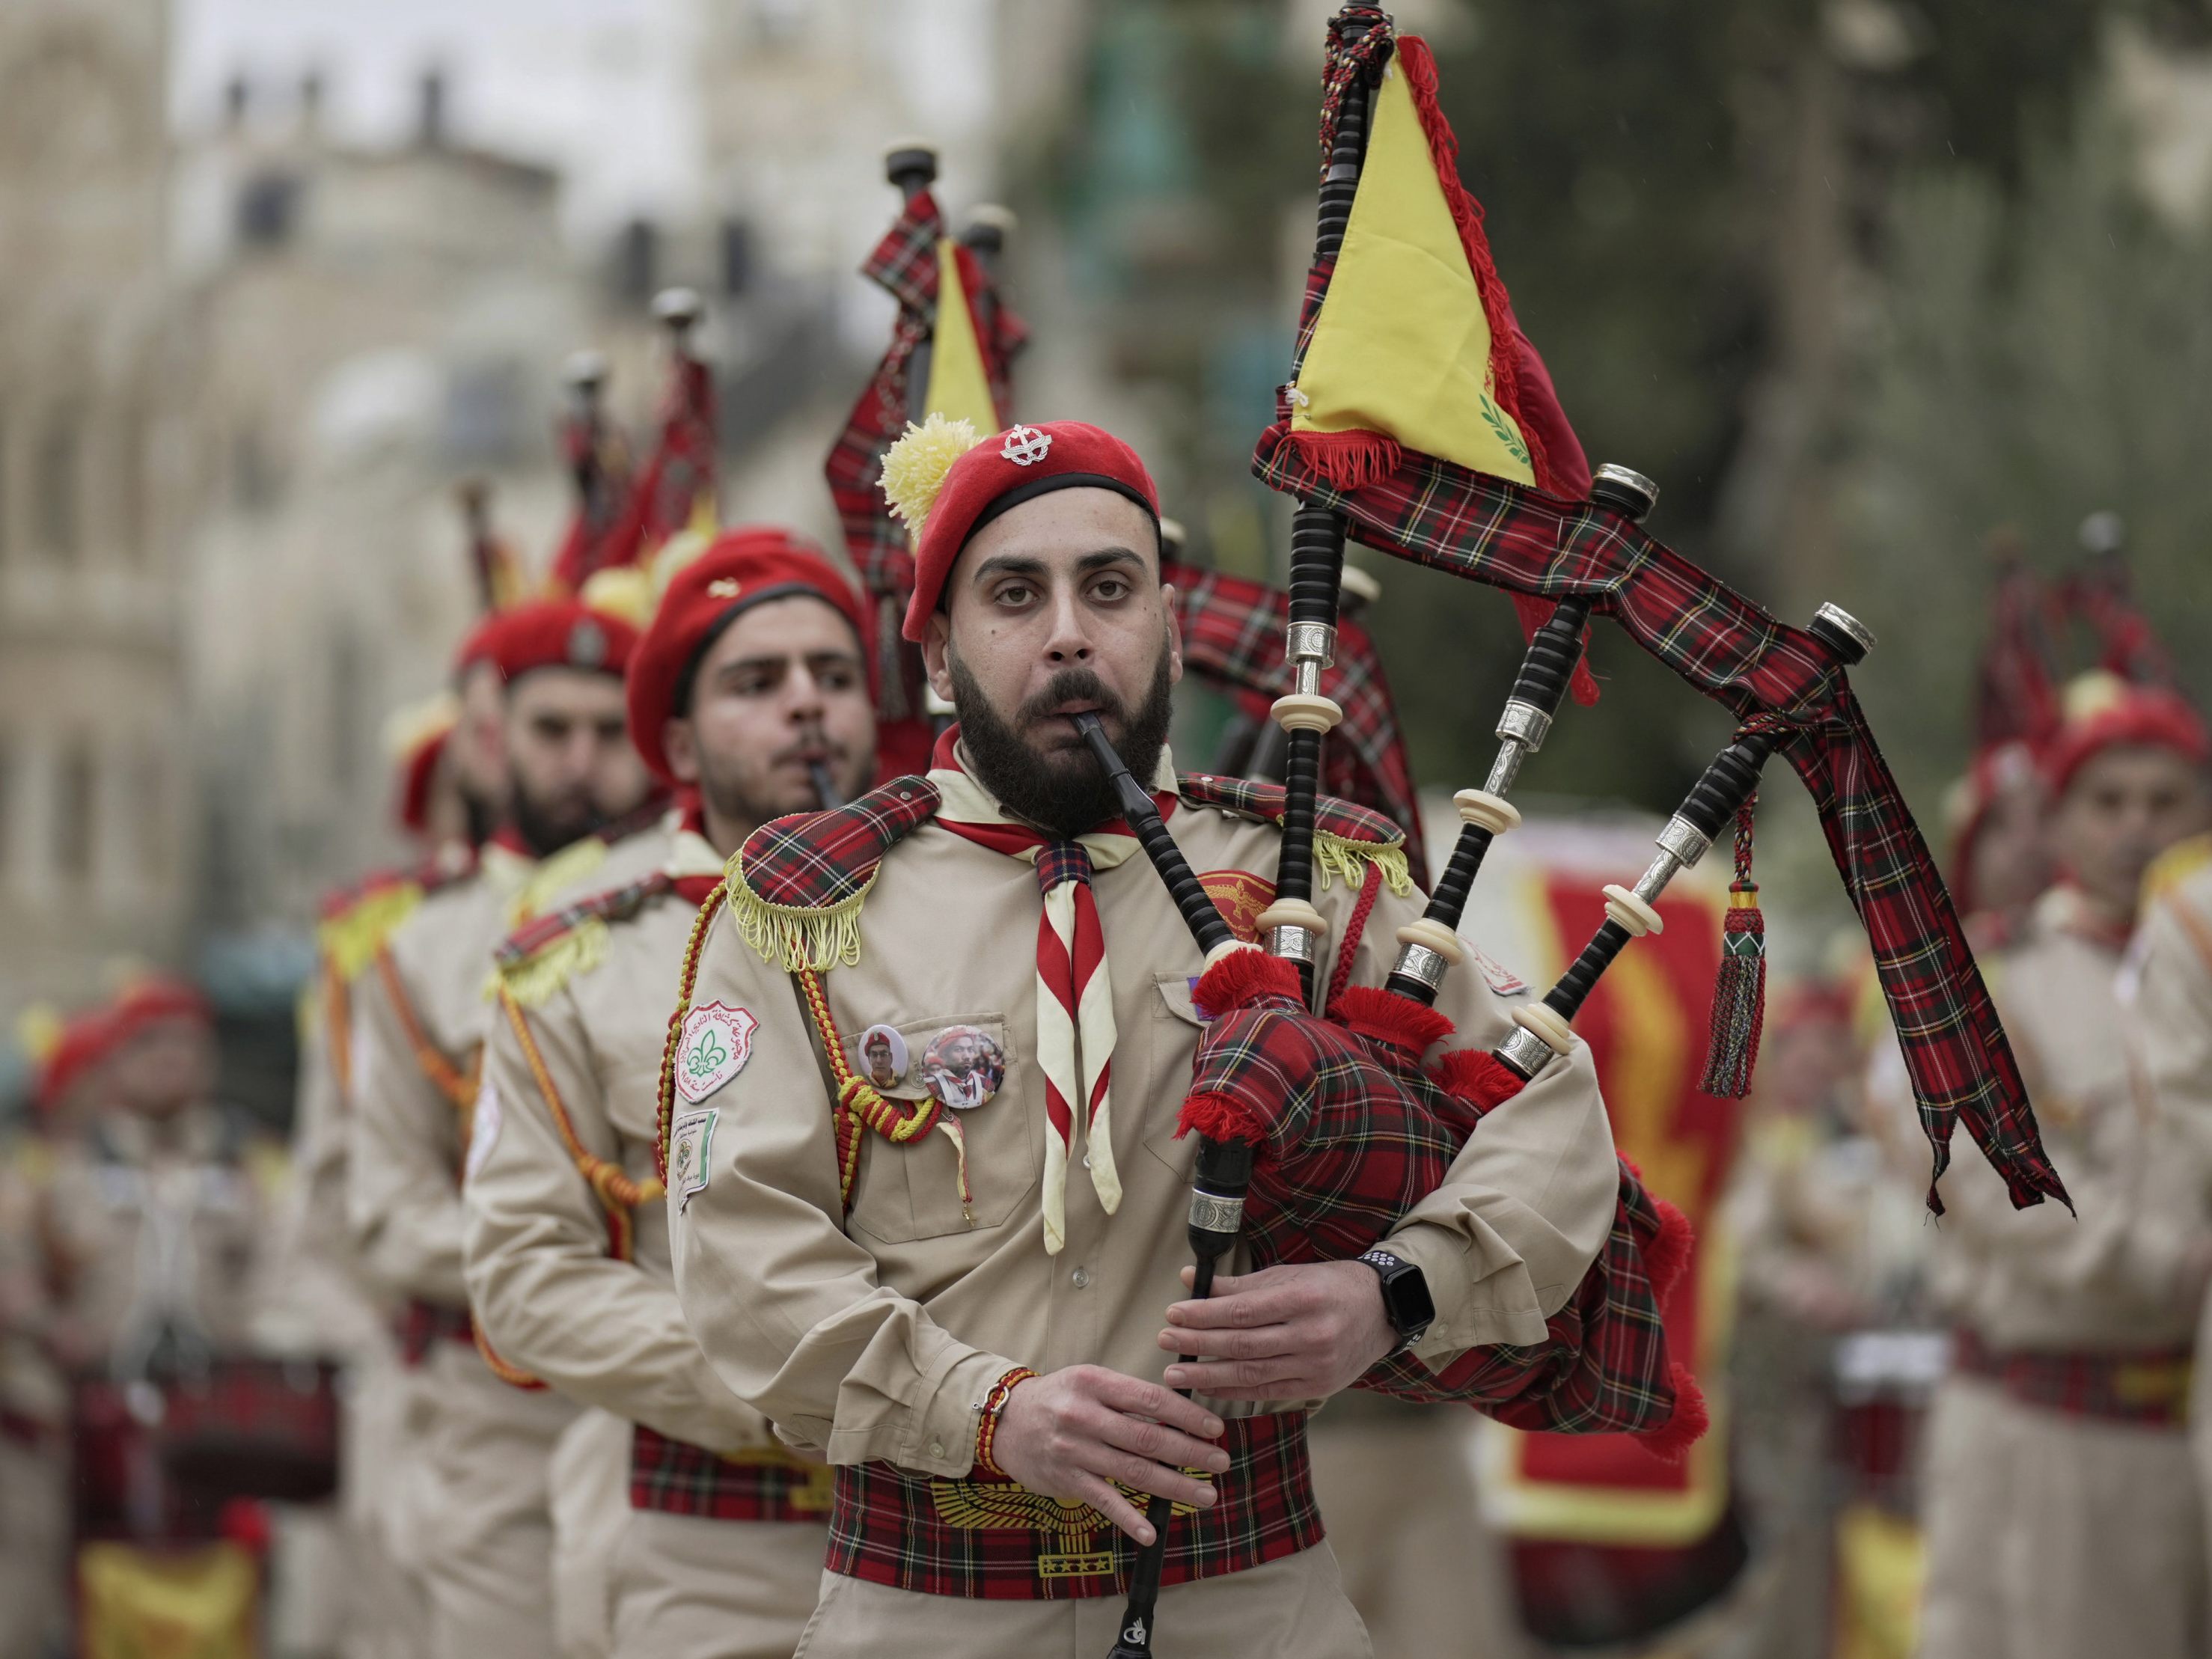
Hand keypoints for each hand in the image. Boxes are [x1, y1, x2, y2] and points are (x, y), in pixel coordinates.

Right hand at [988, 1365, 1228, 1545]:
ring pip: (1133, 1471)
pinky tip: (1151, 1532)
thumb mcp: (1090, 1381)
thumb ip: (1128, 1396)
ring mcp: (1074, 1450)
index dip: (1187, 1415)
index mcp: (1095, 1383)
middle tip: (1221, 1462)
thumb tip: (1180, 1417)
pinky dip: (1129, 1518)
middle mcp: (1083, 1415)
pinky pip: (1103, 1501)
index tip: (1214, 1428)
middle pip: (1148, 1438)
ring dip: (1174, 1486)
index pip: (1151, 1399)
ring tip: (1205, 1495)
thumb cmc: (1059, 1398)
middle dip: (1190, 1452)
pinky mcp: (1066, 1479)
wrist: (1005, 1420)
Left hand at [1160, 1260, 1395, 1399]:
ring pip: (1251, 1374)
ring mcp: (1316, 1366)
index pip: (1242, 1311)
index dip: (1203, 1315)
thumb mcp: (1289, 1275)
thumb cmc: (1330, 1286)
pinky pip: (1266, 1392)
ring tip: (1176, 1372)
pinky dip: (1233, 1391)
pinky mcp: (1316, 1388)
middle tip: (1165, 1342)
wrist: (1383, 1311)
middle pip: (1242, 1344)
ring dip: (1207, 1375)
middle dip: (1198, 1345)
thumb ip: (1240, 1284)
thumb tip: (1191, 1280)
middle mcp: (1311, 1335)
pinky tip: (1207, 1386)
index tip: (1173, 1314)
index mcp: (1303, 1299)